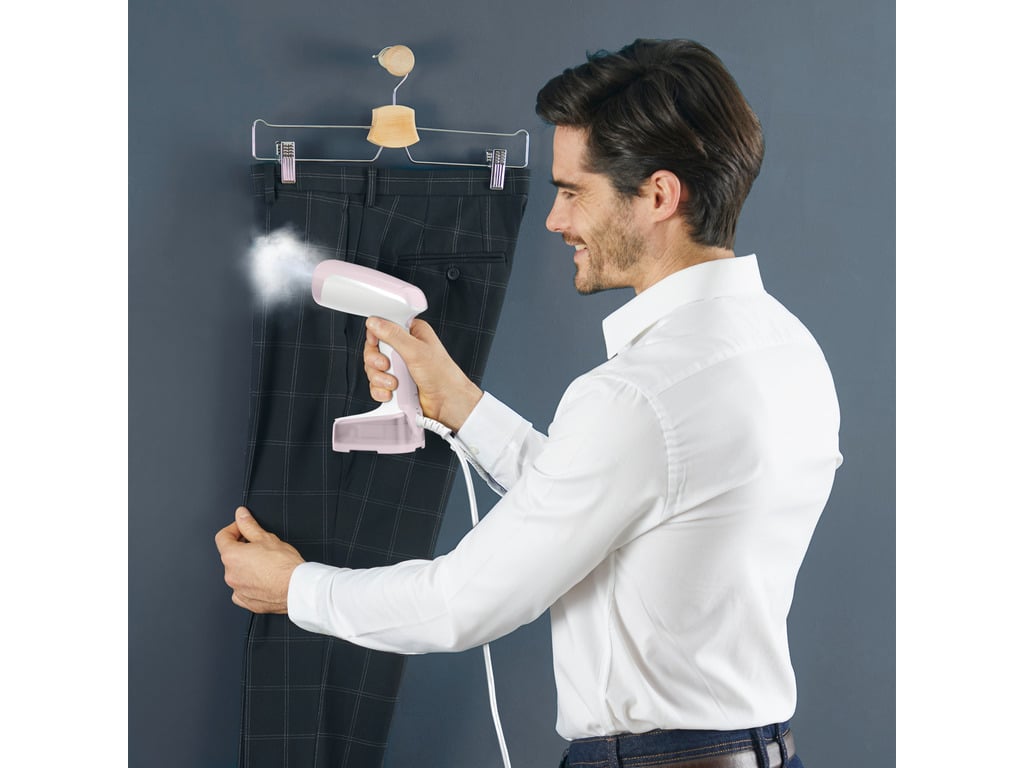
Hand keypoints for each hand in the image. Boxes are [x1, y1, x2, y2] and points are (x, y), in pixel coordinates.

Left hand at [215, 506, 303, 613]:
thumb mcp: (266, 538)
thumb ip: (249, 525)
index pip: (222, 537)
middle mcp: (230, 575)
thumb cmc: (284, 566)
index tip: (243, 527)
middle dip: (242, 548)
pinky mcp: (246, 602)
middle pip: (231, 556)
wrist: (297, 588)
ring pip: (237, 573)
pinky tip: (264, 579)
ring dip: (246, 567)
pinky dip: (250, 584)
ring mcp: (237, 590)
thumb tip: (241, 515)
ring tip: (266, 563)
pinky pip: (243, 590)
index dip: (234, 528)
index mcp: (232, 556)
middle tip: (260, 545)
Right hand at [364, 317, 482, 430]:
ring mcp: (398, 367)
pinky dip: (381, 390)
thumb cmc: (442, 375)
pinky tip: (392, 393)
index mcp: (412, 332)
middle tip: (386, 366)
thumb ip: (393, 335)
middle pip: (374, 349)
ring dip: (380, 378)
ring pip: (373, 369)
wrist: (447, 402)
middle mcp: (404, 348)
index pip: (383, 327)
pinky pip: (376, 385)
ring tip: (395, 383)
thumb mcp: (416, 350)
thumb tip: (374, 322)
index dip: (375, 336)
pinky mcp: (395, 383)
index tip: (376, 344)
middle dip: (376, 361)